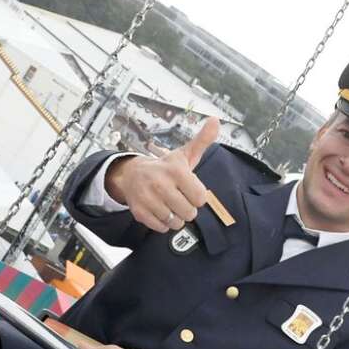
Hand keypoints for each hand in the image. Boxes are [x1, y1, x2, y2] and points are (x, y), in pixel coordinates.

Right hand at [103, 118, 221, 232]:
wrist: (132, 174)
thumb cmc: (165, 168)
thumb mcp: (184, 154)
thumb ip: (203, 140)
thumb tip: (216, 120)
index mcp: (176, 171)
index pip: (200, 198)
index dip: (196, 196)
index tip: (188, 189)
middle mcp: (161, 184)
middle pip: (189, 213)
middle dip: (186, 208)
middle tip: (178, 198)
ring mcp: (149, 199)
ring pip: (176, 222)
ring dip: (175, 217)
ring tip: (169, 204)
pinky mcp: (140, 212)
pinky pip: (162, 227)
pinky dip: (163, 223)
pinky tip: (159, 210)